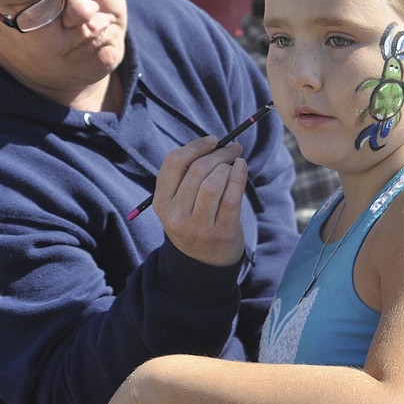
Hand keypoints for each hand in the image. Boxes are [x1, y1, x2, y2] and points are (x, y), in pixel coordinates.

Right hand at [151, 136, 247, 266]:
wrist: (204, 263)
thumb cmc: (194, 221)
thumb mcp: (178, 203)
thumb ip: (187, 176)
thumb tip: (213, 144)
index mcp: (162, 203)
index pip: (174, 162)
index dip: (195, 146)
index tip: (212, 140)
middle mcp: (176, 215)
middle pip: (197, 170)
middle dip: (218, 153)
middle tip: (232, 147)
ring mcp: (199, 226)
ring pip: (213, 181)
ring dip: (228, 166)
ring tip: (235, 164)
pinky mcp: (222, 232)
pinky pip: (232, 196)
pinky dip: (239, 175)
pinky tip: (242, 167)